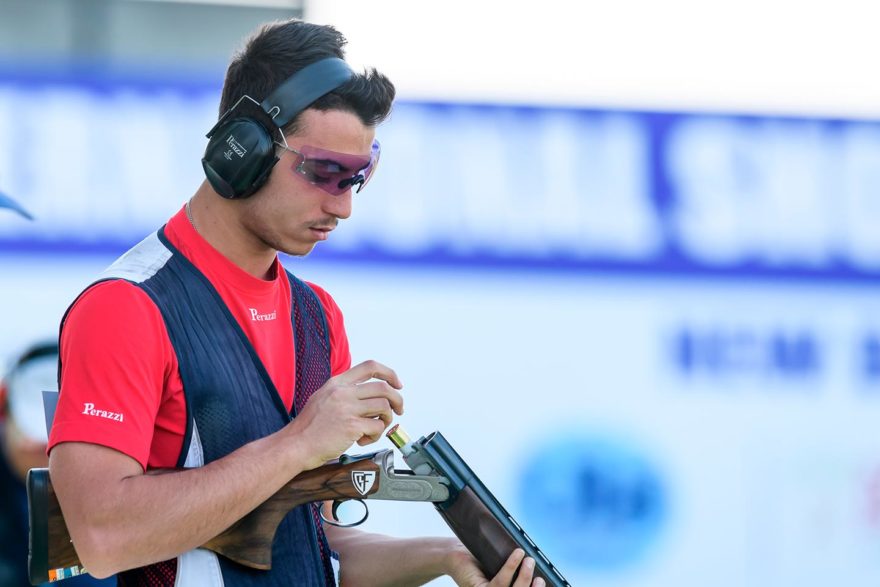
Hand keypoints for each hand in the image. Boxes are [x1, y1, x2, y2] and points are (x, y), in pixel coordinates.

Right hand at [285, 360, 403, 469]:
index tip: (397, 384)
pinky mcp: (351, 426)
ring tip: (375, 429)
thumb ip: (343, 393)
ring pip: (384, 406)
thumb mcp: (322, 398)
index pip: (370, 367)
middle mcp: (343, 392)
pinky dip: (376, 435)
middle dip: (397, 400)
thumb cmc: (307, 427)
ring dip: (387, 420)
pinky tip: (363, 440)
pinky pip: (377, 427)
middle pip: (383, 388)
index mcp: (337, 383)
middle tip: (399, 410)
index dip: (389, 373)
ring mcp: (347, 408)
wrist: (295, 445)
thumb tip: (367, 397)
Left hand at [447, 544, 544, 586]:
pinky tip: (517, 555)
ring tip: (530, 560)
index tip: (544, 584)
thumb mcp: (501, 565)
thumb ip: (515, 570)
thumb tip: (537, 565)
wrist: (456, 553)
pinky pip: (498, 583)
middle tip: (540, 575)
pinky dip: (510, 568)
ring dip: (523, 577)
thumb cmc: (479, 559)